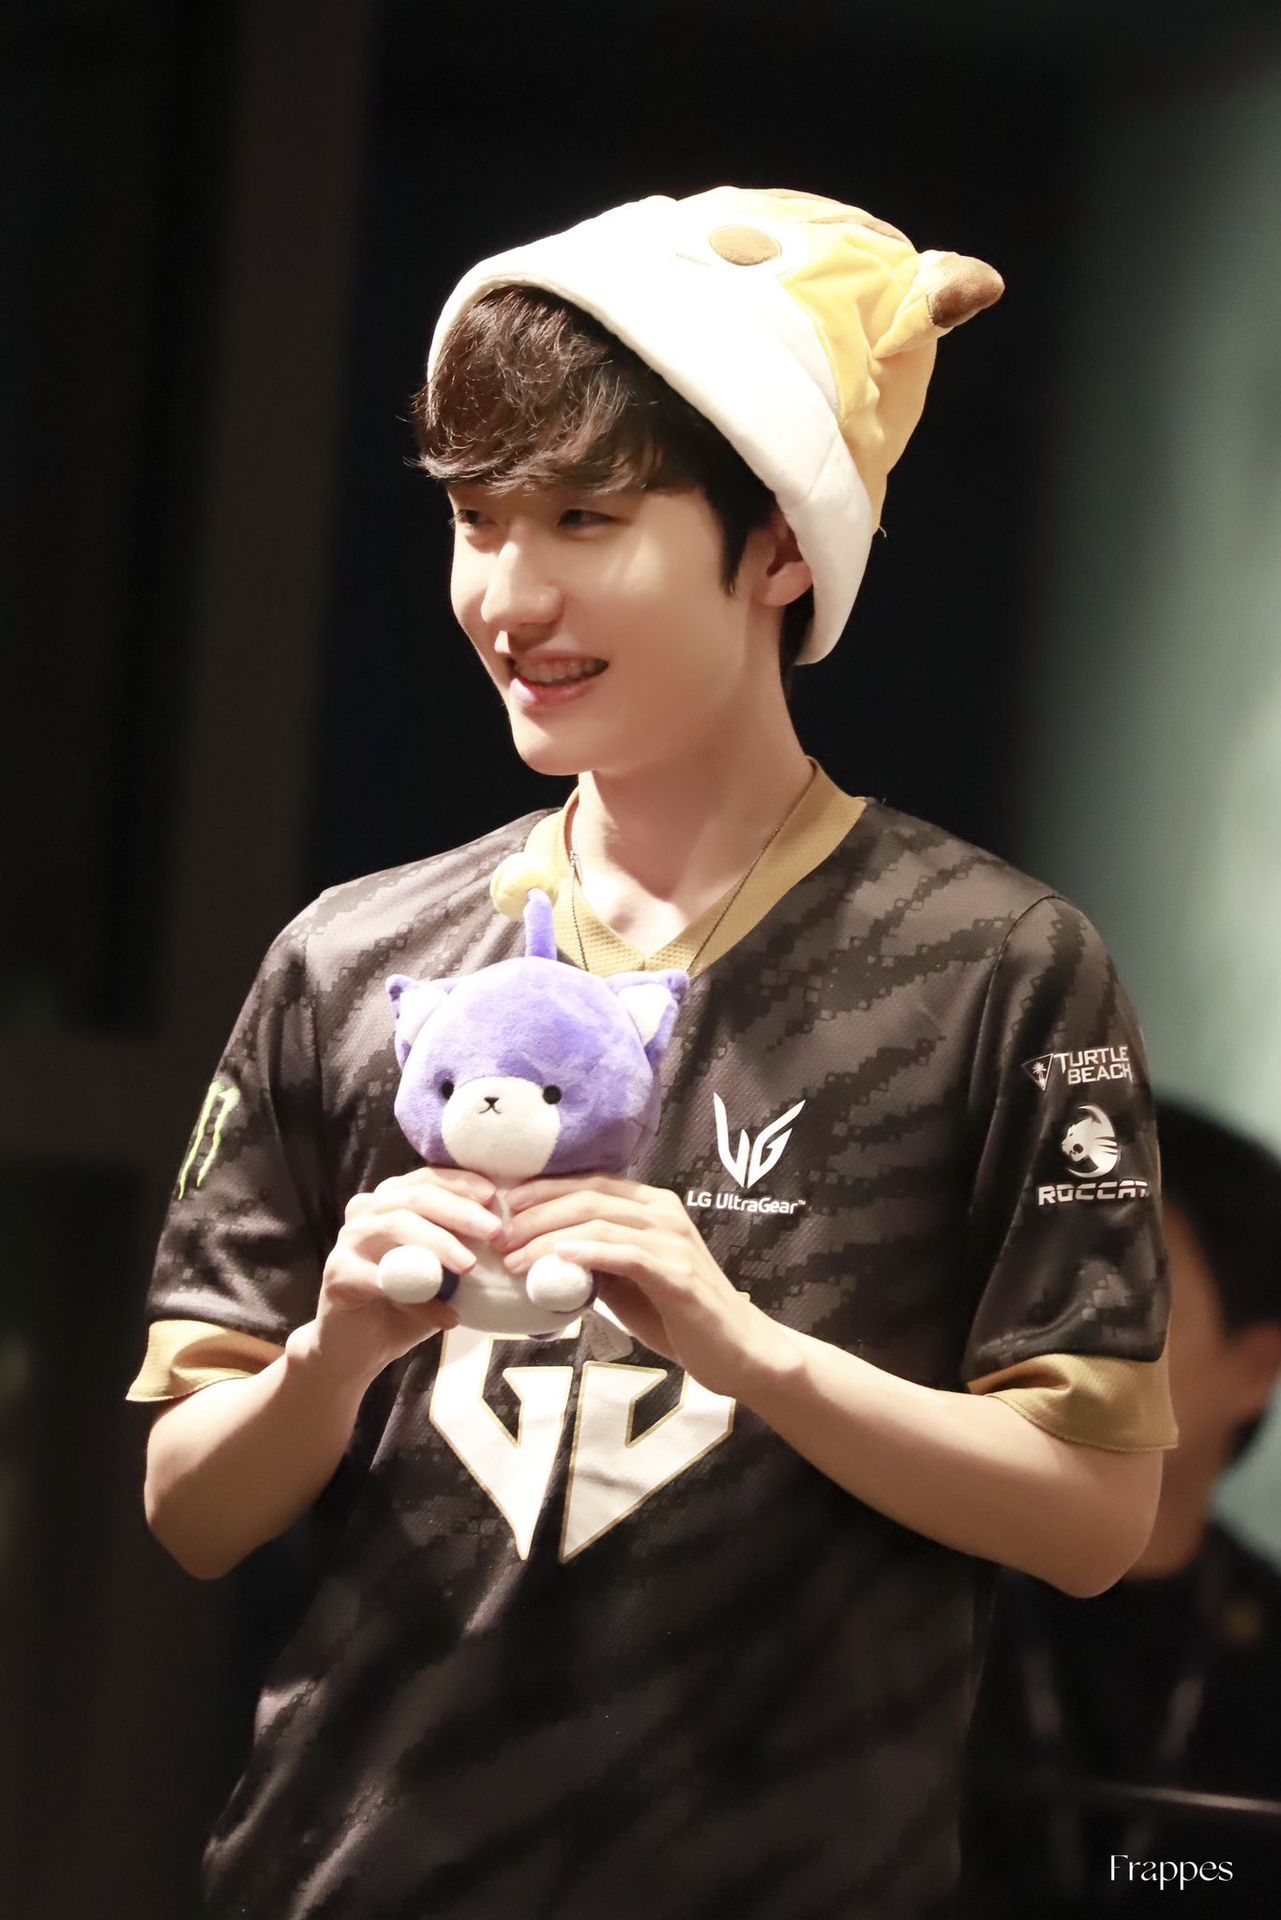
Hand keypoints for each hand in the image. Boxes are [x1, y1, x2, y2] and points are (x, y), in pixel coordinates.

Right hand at [288, 1168, 501, 1389]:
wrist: (359, 1345)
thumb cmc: (407, 1299)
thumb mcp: (440, 1266)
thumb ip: (461, 1243)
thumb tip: (509, 1230)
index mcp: (391, 1199)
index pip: (428, 1179)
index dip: (461, 1183)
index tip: (492, 1195)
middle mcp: (366, 1211)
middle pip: (416, 1198)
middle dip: (459, 1211)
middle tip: (494, 1231)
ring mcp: (348, 1240)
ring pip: (397, 1226)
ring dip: (439, 1244)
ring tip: (470, 1266)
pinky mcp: (338, 1275)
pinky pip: (384, 1280)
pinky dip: (420, 1301)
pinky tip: (448, 1317)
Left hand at [501, 1175, 786, 1398]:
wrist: (736, 1350)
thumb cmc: (678, 1316)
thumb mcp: (626, 1282)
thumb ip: (593, 1261)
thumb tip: (540, 1255)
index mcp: (651, 1205)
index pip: (588, 1183)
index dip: (542, 1191)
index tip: (503, 1208)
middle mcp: (663, 1212)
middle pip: (587, 1197)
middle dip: (535, 1215)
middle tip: (499, 1237)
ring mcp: (673, 1240)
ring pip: (599, 1221)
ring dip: (548, 1237)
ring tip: (514, 1257)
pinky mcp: (678, 1274)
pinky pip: (625, 1253)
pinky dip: (587, 1252)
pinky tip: (557, 1259)